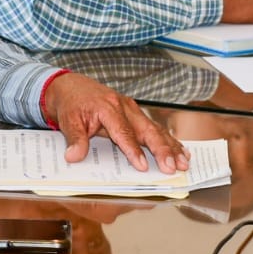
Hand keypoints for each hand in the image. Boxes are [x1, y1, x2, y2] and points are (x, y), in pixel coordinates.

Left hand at [41, 73, 189, 173]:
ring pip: (155, 129)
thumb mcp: (68, 121)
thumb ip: (75, 139)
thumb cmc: (72, 103)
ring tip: (184, 162)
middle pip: (147, 130)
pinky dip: (169, 140)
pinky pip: (154, 128)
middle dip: (161, 149)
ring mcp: (132, 109)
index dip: (133, 150)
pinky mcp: (136, 114)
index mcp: (108, 108)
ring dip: (171, 146)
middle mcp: (124, 107)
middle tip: (173, 166)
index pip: (123, 132)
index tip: (142, 166)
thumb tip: (74, 156)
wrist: (72, 86)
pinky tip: (181, 151)